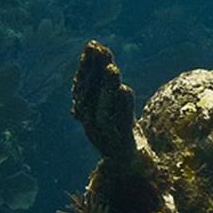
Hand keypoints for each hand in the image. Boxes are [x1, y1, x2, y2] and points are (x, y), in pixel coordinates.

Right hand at [72, 40, 136, 160]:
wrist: (129, 166)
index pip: (83, 86)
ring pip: (103, 110)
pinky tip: (125, 90)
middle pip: (89, 96)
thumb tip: (100, 52)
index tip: (92, 45)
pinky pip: (121, 125)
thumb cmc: (119, 132)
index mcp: (86, 114)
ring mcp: (104, 137)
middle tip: (100, 50)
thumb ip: (106, 83)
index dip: (87, 66)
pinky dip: (122, 107)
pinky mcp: (121, 145)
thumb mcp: (112, 106)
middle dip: (94, 71)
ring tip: (113, 68)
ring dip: (107, 88)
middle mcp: (91, 125)